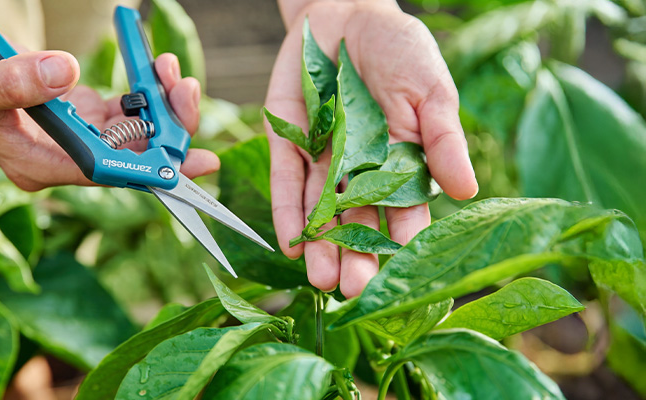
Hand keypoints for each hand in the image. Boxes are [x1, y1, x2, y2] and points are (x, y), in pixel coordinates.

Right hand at [0, 32, 216, 190]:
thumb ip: (12, 82)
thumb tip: (66, 73)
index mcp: (35, 165)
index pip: (104, 174)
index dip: (152, 170)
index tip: (193, 162)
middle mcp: (59, 159)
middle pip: (129, 158)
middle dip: (167, 128)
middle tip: (186, 90)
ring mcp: (72, 137)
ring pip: (134, 133)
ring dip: (160, 105)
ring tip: (171, 70)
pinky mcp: (78, 115)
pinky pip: (125, 111)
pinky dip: (145, 92)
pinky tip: (157, 68)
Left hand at [265, 1, 477, 297]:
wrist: (346, 12)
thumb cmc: (400, 50)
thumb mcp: (431, 89)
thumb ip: (443, 139)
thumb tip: (467, 190)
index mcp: (402, 163)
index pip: (406, 212)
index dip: (402, 242)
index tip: (400, 275)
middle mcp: (362, 171)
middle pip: (360, 222)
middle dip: (357, 257)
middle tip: (354, 290)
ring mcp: (324, 160)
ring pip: (322, 212)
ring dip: (322, 247)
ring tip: (323, 280)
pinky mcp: (288, 144)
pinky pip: (287, 184)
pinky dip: (288, 213)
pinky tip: (291, 244)